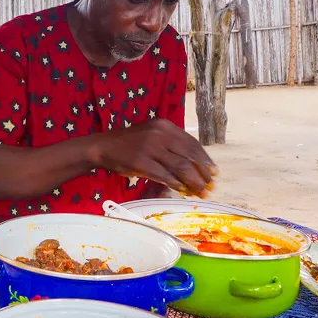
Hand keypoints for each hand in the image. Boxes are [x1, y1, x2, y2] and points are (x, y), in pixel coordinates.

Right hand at [89, 119, 216, 195]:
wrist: (103, 146)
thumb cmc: (130, 144)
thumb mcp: (152, 136)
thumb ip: (171, 146)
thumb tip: (194, 166)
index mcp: (165, 126)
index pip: (192, 143)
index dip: (205, 159)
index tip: (214, 172)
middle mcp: (160, 133)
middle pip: (189, 156)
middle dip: (202, 173)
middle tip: (209, 186)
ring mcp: (150, 147)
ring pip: (180, 166)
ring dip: (193, 182)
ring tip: (200, 191)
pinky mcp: (141, 161)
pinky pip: (164, 175)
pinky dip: (176, 184)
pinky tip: (182, 191)